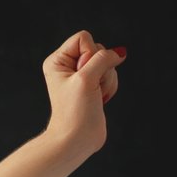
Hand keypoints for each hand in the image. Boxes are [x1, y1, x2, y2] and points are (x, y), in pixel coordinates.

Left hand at [42, 30, 125, 154]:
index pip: (83, 38)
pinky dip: (110, 86)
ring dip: (107, 79)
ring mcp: (82, 75)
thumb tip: (119, 52)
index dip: (90, 53)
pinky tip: (100, 99)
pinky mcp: (93, 85)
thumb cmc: (74, 112)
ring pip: (108, 63)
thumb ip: (102, 58)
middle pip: (98, 49)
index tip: (83, 74)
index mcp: (57, 60)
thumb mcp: (86, 78)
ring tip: (95, 95)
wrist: (76, 139)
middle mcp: (68, 66)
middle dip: (101, 68)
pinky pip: (111, 74)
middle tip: (90, 87)